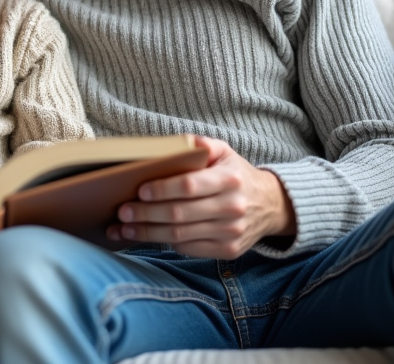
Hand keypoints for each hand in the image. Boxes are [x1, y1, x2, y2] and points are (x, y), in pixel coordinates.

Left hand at [107, 136, 296, 258]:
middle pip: (179, 214)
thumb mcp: (224, 151)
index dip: (162, 189)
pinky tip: (146, 236)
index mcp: (229, 179)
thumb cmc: (236, 174)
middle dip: (146, 214)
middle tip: (122, 211)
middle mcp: (232, 207)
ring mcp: (231, 232)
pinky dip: (165, 243)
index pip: (189, 186)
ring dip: (147, 233)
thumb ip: (200, 144)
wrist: (270, 204)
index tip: (139, 190)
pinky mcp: (228, 250)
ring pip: (180, 235)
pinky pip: (189, 248)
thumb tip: (175, 143)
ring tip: (124, 228)